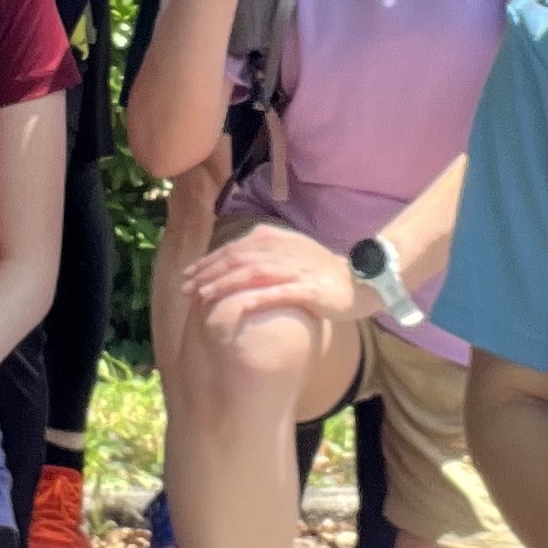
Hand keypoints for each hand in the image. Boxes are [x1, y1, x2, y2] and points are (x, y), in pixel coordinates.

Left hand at [181, 223, 360, 343]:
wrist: (361, 281)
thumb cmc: (322, 271)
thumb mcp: (291, 253)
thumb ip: (265, 251)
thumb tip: (233, 258)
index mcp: (278, 240)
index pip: (235, 248)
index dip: (210, 260)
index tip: (189, 273)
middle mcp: (284, 251)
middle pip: (239, 259)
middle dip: (209, 272)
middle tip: (186, 287)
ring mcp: (297, 270)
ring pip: (253, 274)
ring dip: (226, 284)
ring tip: (204, 295)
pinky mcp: (310, 290)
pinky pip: (281, 293)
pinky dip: (259, 298)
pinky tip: (240, 307)